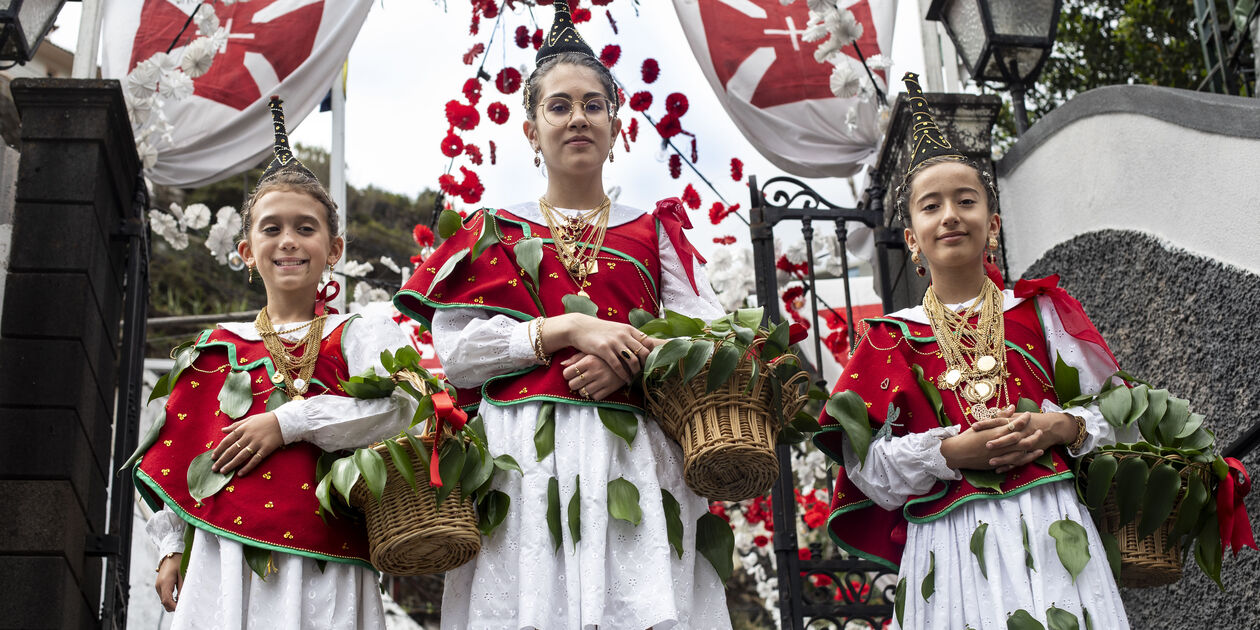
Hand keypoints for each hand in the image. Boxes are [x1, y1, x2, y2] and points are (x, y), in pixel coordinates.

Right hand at [155, 553, 182, 611]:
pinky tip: (177, 596)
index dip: (174, 607)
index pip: (167, 600)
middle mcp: (159, 586)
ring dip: (172, 603)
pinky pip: (164, 596)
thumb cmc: (178, 563)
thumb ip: (182, 588)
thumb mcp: (182, 575)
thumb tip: (182, 600)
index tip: (182, 609)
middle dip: (173, 606)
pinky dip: (170, 598)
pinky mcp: (159, 586)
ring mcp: (158, 586)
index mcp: (164, 583)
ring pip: (163, 600)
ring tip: (182, 600)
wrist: (170, 555)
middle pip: (164, 603)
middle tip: (184, 605)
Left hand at [212, 412, 283, 475]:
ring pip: (241, 456)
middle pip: (232, 450)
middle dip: (222, 460)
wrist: (284, 422)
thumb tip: (222, 430)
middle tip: (214, 468)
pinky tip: (240, 473)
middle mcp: (248, 436)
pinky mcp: (265, 450)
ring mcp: (257, 443)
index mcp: (243, 428)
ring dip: (231, 465)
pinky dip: (247, 467)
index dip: (219, 449)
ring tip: (223, 471)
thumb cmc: (265, 420)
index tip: (213, 457)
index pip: (227, 441)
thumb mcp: (249, 419)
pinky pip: (254, 460)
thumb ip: (236, 425)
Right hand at [545, 314, 662, 382]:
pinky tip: (625, 380)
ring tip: (635, 378)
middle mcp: (624, 335)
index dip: (651, 355)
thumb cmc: (599, 330)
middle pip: (643, 353)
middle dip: (645, 365)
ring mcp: (614, 342)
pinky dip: (623, 375)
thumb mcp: (617, 329)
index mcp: (629, 329)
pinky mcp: (604, 350)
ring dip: (635, 372)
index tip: (650, 363)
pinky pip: (618, 366)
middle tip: (644, 373)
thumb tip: (642, 345)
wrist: (579, 327)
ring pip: (632, 361)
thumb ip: (629, 336)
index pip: (647, 343)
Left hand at [561, 353, 624, 400]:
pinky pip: (595, 397)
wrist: (629, 359)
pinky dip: (593, 394)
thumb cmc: (606, 355)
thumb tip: (562, 364)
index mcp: (589, 360)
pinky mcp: (610, 389)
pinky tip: (596, 387)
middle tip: (578, 380)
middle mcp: (595, 371)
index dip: (567, 375)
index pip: (567, 373)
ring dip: (583, 390)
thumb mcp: (592, 352)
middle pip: (573, 385)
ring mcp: (603, 381)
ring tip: (587, 384)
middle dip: (574, 383)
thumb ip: (576, 358)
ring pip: (583, 393)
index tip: (571, 374)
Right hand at [940, 407, 1043, 470]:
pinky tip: (1032, 456)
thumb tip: (1012, 407)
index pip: (1014, 424)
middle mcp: (1000, 444)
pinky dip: (1025, 459)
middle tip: (1040, 430)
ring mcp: (1000, 455)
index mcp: (995, 432)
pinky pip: (1015, 462)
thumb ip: (999, 416)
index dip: (1024, 419)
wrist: (957, 452)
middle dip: (1033, 434)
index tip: (1029, 415)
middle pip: (1023, 440)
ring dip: (1033, 448)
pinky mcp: (998, 463)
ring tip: (1041, 444)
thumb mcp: (982, 425)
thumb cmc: (968, 437)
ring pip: (1022, 452)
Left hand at [985, 410, 1078, 471]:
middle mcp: (1020, 432)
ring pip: (1014, 452)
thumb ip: (1005, 415)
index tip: (974, 426)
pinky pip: (1019, 461)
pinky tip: (998, 470)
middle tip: (986, 446)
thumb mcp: (1018, 416)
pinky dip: (1009, 466)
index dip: (986, 424)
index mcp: (1015, 421)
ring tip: (991, 462)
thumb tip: (991, 413)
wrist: (1052, 427)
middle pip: (1009, 437)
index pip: (998, 421)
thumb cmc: (1031, 420)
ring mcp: (1025, 444)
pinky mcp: (1028, 453)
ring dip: (1003, 458)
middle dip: (998, 442)